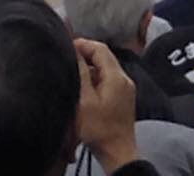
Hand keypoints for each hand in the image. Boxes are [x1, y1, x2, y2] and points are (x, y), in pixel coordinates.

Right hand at [75, 38, 138, 173]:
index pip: (101, 49)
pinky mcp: (123, 96)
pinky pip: (109, 79)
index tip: (67, 44)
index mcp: (117, 77)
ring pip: (106, 68)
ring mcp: (126, 87)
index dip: (84, 44)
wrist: (117, 150)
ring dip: (90, 66)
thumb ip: (81, 75)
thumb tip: (76, 53)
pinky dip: (96, 77)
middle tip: (67, 55)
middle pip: (105, 57)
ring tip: (72, 69)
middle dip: (86, 53)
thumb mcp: (84, 101)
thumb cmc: (98, 129)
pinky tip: (83, 85)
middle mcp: (125, 78)